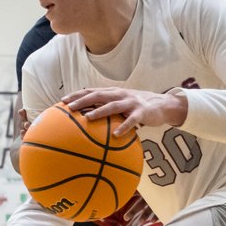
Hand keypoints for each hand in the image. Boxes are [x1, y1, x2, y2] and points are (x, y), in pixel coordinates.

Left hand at [62, 87, 186, 137]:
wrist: (162, 105)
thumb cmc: (138, 107)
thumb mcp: (121, 105)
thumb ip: (107, 109)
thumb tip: (87, 121)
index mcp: (113, 93)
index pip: (91, 91)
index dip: (77, 95)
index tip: (62, 101)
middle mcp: (120, 95)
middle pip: (98, 95)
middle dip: (82, 100)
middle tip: (69, 108)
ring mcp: (131, 102)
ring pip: (112, 106)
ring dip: (99, 111)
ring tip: (87, 118)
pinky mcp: (142, 112)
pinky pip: (132, 120)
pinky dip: (124, 127)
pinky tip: (116, 135)